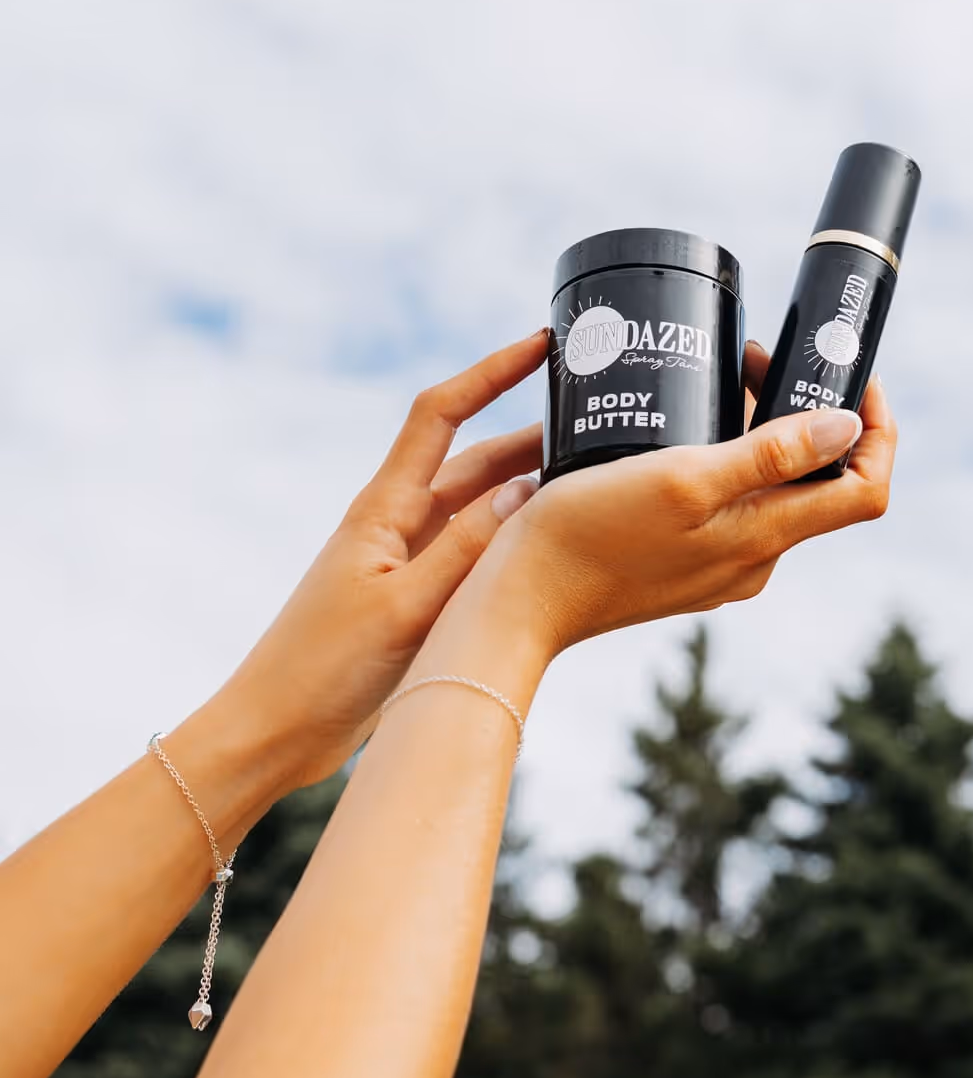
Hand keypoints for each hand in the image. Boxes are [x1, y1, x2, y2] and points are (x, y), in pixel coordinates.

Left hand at [217, 330, 547, 794]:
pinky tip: (550, 550)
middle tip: (593, 420)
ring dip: (527, 489)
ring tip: (589, 479)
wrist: (273, 732)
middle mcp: (398, 523)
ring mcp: (408, 561)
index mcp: (384, 508)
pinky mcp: (416, 599)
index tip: (542, 345)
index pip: (443, 414)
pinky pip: (477, 554)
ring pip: (481, 508)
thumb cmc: (323, 668)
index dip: (492, 371)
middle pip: (474, 458)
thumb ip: (466, 550)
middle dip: (530, 433)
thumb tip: (528, 490)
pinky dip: (514, 541)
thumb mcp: (405, 606)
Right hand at [468, 341, 895, 659]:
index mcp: (765, 539)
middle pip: (816, 479)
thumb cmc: (592, 535)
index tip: (850, 374)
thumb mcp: (684, 479)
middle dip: (805, 409)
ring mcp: (717, 563)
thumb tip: (848, 427)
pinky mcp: (681, 559)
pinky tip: (680, 423)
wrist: (519, 599)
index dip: (878, 430)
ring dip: (761, 426)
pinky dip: (723, 453)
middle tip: (756, 353)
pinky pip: (726, 501)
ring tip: (720, 374)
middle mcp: (752, 558)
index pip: (865, 490)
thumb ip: (769, 456)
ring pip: (768, 486)